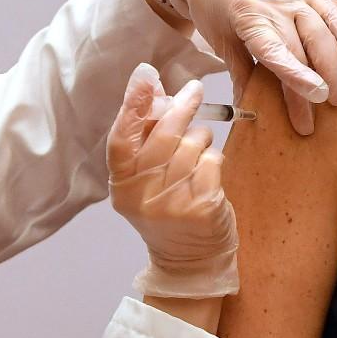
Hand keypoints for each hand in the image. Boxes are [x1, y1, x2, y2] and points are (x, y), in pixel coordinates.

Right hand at [106, 65, 237, 296]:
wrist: (190, 261)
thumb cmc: (168, 209)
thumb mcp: (146, 178)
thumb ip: (145, 136)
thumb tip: (150, 85)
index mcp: (121, 185)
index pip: (121, 139)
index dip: (132, 105)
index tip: (146, 75)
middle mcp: (141, 195)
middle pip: (162, 136)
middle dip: (181, 108)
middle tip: (194, 91)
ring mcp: (171, 203)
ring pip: (192, 145)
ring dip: (201, 139)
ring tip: (199, 150)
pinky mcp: (201, 208)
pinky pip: (212, 161)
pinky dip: (215, 159)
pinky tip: (209, 172)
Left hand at [153, 0, 336, 135]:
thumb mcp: (219, 37)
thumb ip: (240, 71)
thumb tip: (248, 109)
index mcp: (248, 16)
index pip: (277, 52)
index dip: (298, 76)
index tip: (315, 98)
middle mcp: (275, 3)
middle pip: (303, 49)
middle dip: (316, 84)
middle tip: (322, 115)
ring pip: (322, 32)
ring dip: (334, 66)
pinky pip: (330, 10)